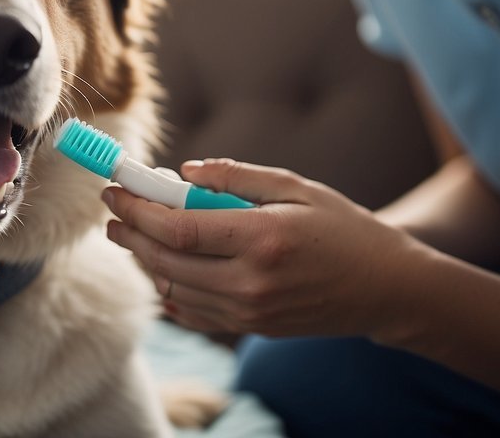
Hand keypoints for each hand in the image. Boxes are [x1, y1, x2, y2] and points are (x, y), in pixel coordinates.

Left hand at [103, 158, 421, 339]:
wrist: (387, 289)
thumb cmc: (343, 229)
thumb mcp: (296, 187)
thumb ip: (237, 177)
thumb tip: (185, 172)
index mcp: (262, 239)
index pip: (178, 228)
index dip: (138, 209)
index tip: (116, 190)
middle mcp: (252, 282)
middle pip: (166, 260)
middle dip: (130, 233)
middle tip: (112, 211)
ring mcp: (251, 312)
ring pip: (174, 288)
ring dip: (145, 260)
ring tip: (131, 233)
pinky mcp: (253, 327)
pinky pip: (194, 312)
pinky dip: (170, 289)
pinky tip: (160, 268)